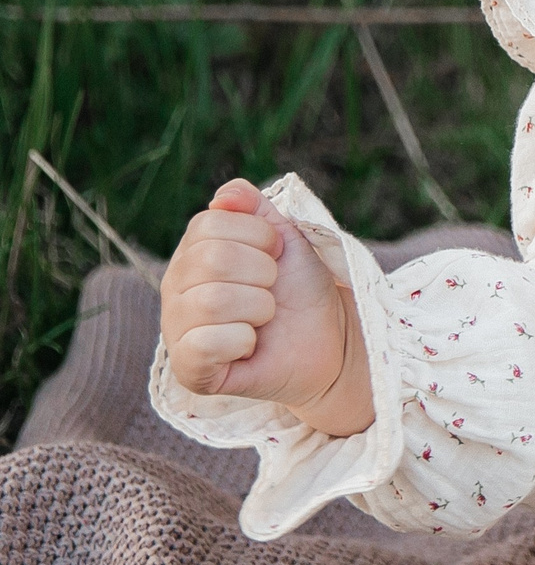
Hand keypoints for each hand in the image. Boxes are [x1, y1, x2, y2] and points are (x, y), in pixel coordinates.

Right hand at [159, 177, 372, 435]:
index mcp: (193, 252)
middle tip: (272, 289)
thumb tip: (227, 195)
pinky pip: (204, 345)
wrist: (328, 339)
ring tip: (265, 317)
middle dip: (263, 272)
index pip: (210, 223)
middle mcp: (175, 289)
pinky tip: (250, 346)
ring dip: (259, 307)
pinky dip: (243, 341)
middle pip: (212, 260)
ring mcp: (177, 329)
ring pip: (212, 301)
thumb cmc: (300, 287)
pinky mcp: (189, 370)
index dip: (260, 237)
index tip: (276, 256)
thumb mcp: (284, 237)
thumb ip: (255, 209)